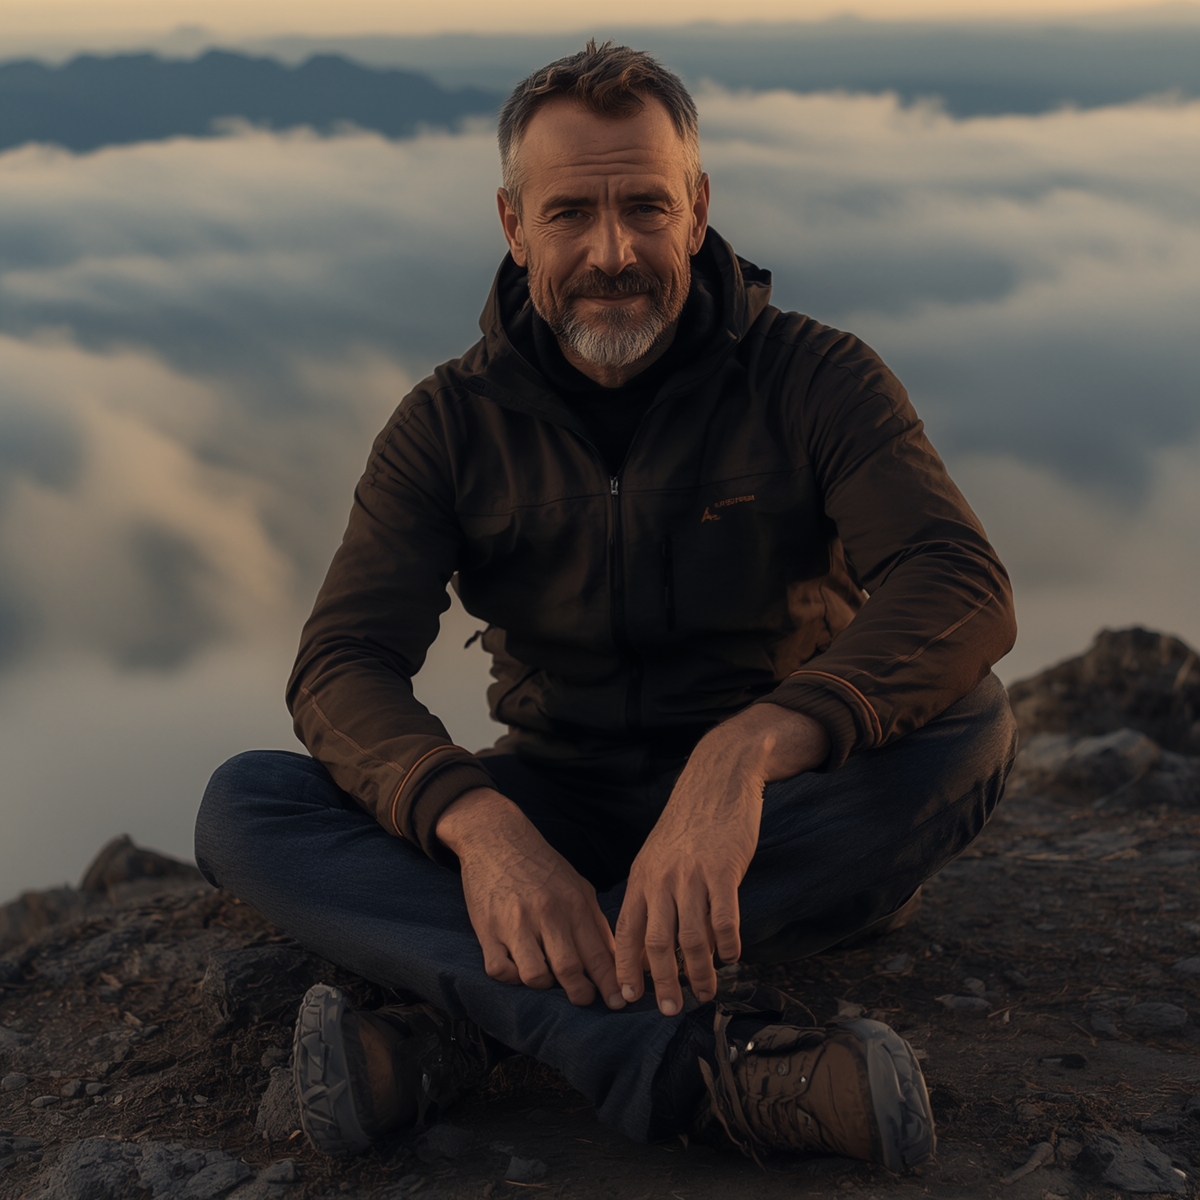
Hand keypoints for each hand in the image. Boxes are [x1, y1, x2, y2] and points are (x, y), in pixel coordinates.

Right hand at [436, 787, 624, 1008]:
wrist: (496, 838)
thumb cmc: (541, 865)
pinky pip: (500, 970)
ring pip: (535, 976)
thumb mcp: (576, 885)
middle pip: (569, 970)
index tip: (618, 1002)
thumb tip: (615, 958)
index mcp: (573, 903)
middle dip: (581, 994)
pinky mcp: (487, 929)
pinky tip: (517, 968)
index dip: (610, 983)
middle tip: (584, 1000)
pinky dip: (511, 978)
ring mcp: (515, 922)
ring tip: (547, 979)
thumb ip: (594, 920)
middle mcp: (547, 914)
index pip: (598, 953)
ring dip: (544, 986)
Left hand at [614, 704, 828, 1014]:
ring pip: (690, 937)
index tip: (627, 997)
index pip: (626, 930)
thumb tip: (655, 942)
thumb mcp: (659, 855)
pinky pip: (724, 918)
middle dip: (661, 982)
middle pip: (656, 942)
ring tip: (706, 993)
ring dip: (698, 972)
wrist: (717, 778)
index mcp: (642, 877)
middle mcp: (661, 879)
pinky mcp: (722, 869)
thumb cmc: (690, 823)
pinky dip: (727, 944)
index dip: (625, 966)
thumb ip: (654, 893)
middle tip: (668, 1010)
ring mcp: (691, 875)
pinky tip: (732, 957)